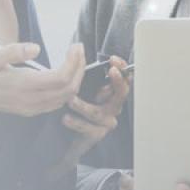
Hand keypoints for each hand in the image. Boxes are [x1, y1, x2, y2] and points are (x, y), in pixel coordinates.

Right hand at [0, 43, 85, 116]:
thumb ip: (12, 52)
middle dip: (79, 68)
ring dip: (76, 78)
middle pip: (68, 89)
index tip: (76, 46)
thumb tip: (35, 48)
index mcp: (22, 85)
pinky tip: (66, 74)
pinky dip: (67, 89)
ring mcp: (31, 108)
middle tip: (79, 49)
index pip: (60, 78)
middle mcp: (30, 100)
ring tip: (76, 58)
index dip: (74, 62)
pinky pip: (57, 103)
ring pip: (65, 98)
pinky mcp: (30, 110)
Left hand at [49, 56, 130, 178]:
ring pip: (100, 112)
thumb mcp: (82, 87)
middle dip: (117, 81)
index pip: (123, 78)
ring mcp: (107, 121)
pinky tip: (66, 118)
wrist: (67, 136)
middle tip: (111, 71)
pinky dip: (77, 123)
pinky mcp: (97, 134)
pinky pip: (90, 128)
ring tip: (70, 101)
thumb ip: (86, 75)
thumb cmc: (75, 108)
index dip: (122, 69)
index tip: (113, 60)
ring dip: (85, 106)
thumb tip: (79, 52)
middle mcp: (113, 106)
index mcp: (111, 92)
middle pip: (122, 93)